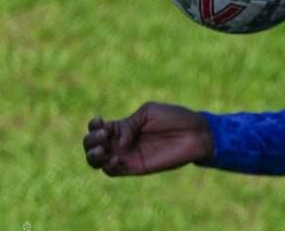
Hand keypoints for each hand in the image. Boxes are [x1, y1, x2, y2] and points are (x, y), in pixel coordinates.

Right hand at [83, 102, 213, 175]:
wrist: (195, 133)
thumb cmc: (174, 118)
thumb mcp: (148, 113)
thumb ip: (128, 125)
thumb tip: (118, 143)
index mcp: (124, 126)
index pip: (98, 128)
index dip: (93, 126)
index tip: (99, 121)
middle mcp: (122, 141)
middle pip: (93, 145)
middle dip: (90, 141)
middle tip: (103, 136)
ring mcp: (127, 155)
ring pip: (97, 161)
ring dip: (93, 156)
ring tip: (103, 149)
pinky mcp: (135, 168)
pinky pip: (112, 171)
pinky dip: (107, 166)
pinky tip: (115, 158)